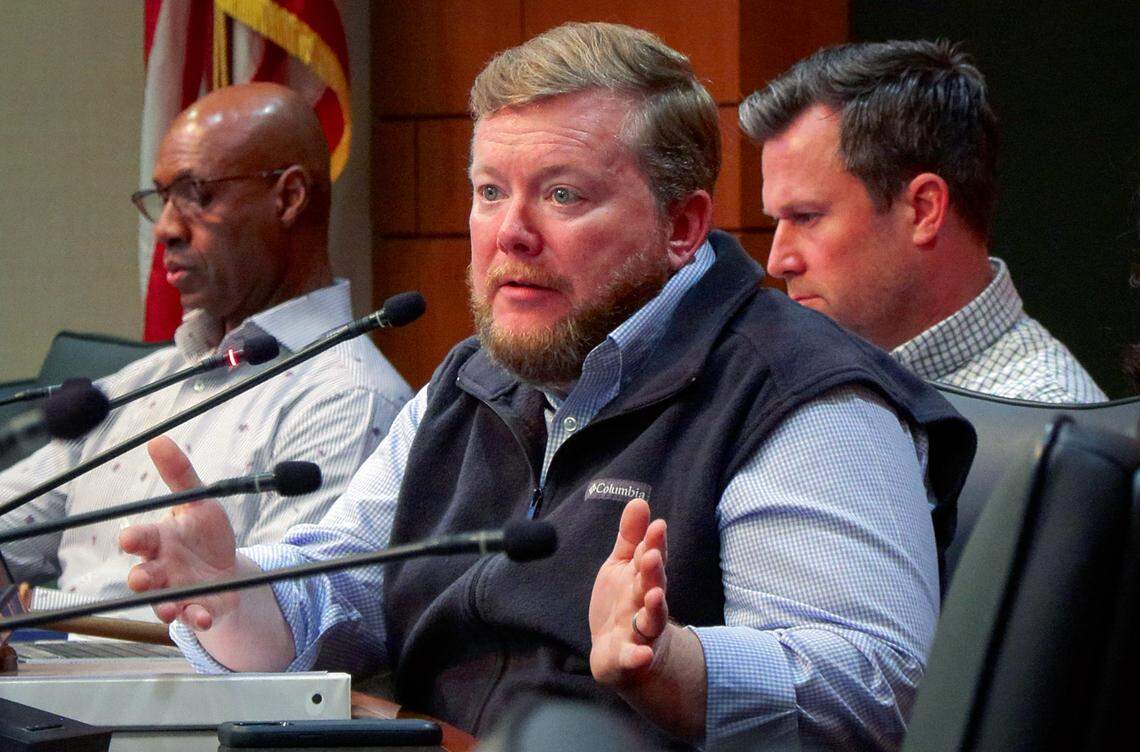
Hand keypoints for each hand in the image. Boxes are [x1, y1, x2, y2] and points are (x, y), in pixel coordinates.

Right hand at [119, 436, 238, 630]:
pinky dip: (196, 618)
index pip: (141, 538)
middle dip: (140, 578)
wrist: (226, 567)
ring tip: (170, 608)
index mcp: (160, 540)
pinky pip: (191, 617)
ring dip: (164, 605)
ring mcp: (176, 592)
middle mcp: (162, 568)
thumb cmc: (204, 533)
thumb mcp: (199, 502)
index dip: (134, 539)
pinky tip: (204, 616)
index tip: (129, 539)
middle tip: (140, 579)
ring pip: (161, 602)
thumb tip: (158, 440)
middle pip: (143, 575)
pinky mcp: (195, 608)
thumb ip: (180, 475)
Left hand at [589, 498, 670, 686]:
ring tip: (654, 596)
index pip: (651, 559)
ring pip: (651, 619)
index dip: (654, 544)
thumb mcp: (622, 567)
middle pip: (653, 586)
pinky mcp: (628, 657)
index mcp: (643, 580)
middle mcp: (646, 604)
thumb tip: (639, 501)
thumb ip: (631, 538)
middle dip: (653, 571)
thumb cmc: (623, 603)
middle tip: (651, 555)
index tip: (657, 526)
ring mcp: (640, 631)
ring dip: (654, 608)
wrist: (621, 653)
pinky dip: (638, 657)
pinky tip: (641, 655)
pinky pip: (635, 658)